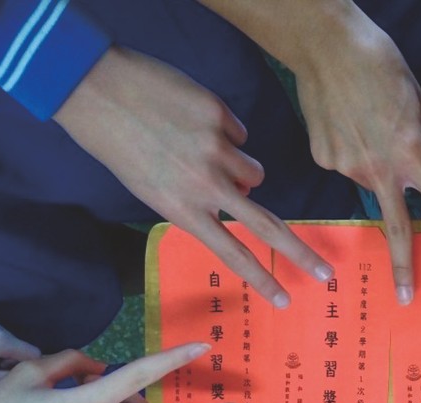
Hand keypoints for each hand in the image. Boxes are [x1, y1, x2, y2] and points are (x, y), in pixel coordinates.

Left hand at [54, 46, 333, 307]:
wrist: (94, 86)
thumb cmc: (115, 143)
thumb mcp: (149, 186)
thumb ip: (195, 199)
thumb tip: (241, 193)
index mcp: (182, 210)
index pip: (233, 254)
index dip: (262, 279)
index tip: (285, 299)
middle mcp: (205, 185)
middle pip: (266, 226)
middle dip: (300, 252)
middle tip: (326, 271)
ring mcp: (217, 150)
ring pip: (254, 171)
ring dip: (241, 168)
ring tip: (206, 151)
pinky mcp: (220, 116)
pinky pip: (239, 133)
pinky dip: (224, 130)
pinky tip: (192, 119)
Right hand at [282, 3, 420, 303]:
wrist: (325, 43)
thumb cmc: (379, 62)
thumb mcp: (415, 101)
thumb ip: (416, 140)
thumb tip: (408, 158)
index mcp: (412, 152)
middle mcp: (380, 167)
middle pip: (397, 228)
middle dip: (404, 266)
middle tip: (407, 297)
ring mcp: (346, 165)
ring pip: (368, 179)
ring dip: (372, 164)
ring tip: (363, 123)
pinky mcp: (322, 157)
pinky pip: (343, 161)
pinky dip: (347, 148)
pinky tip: (343, 120)